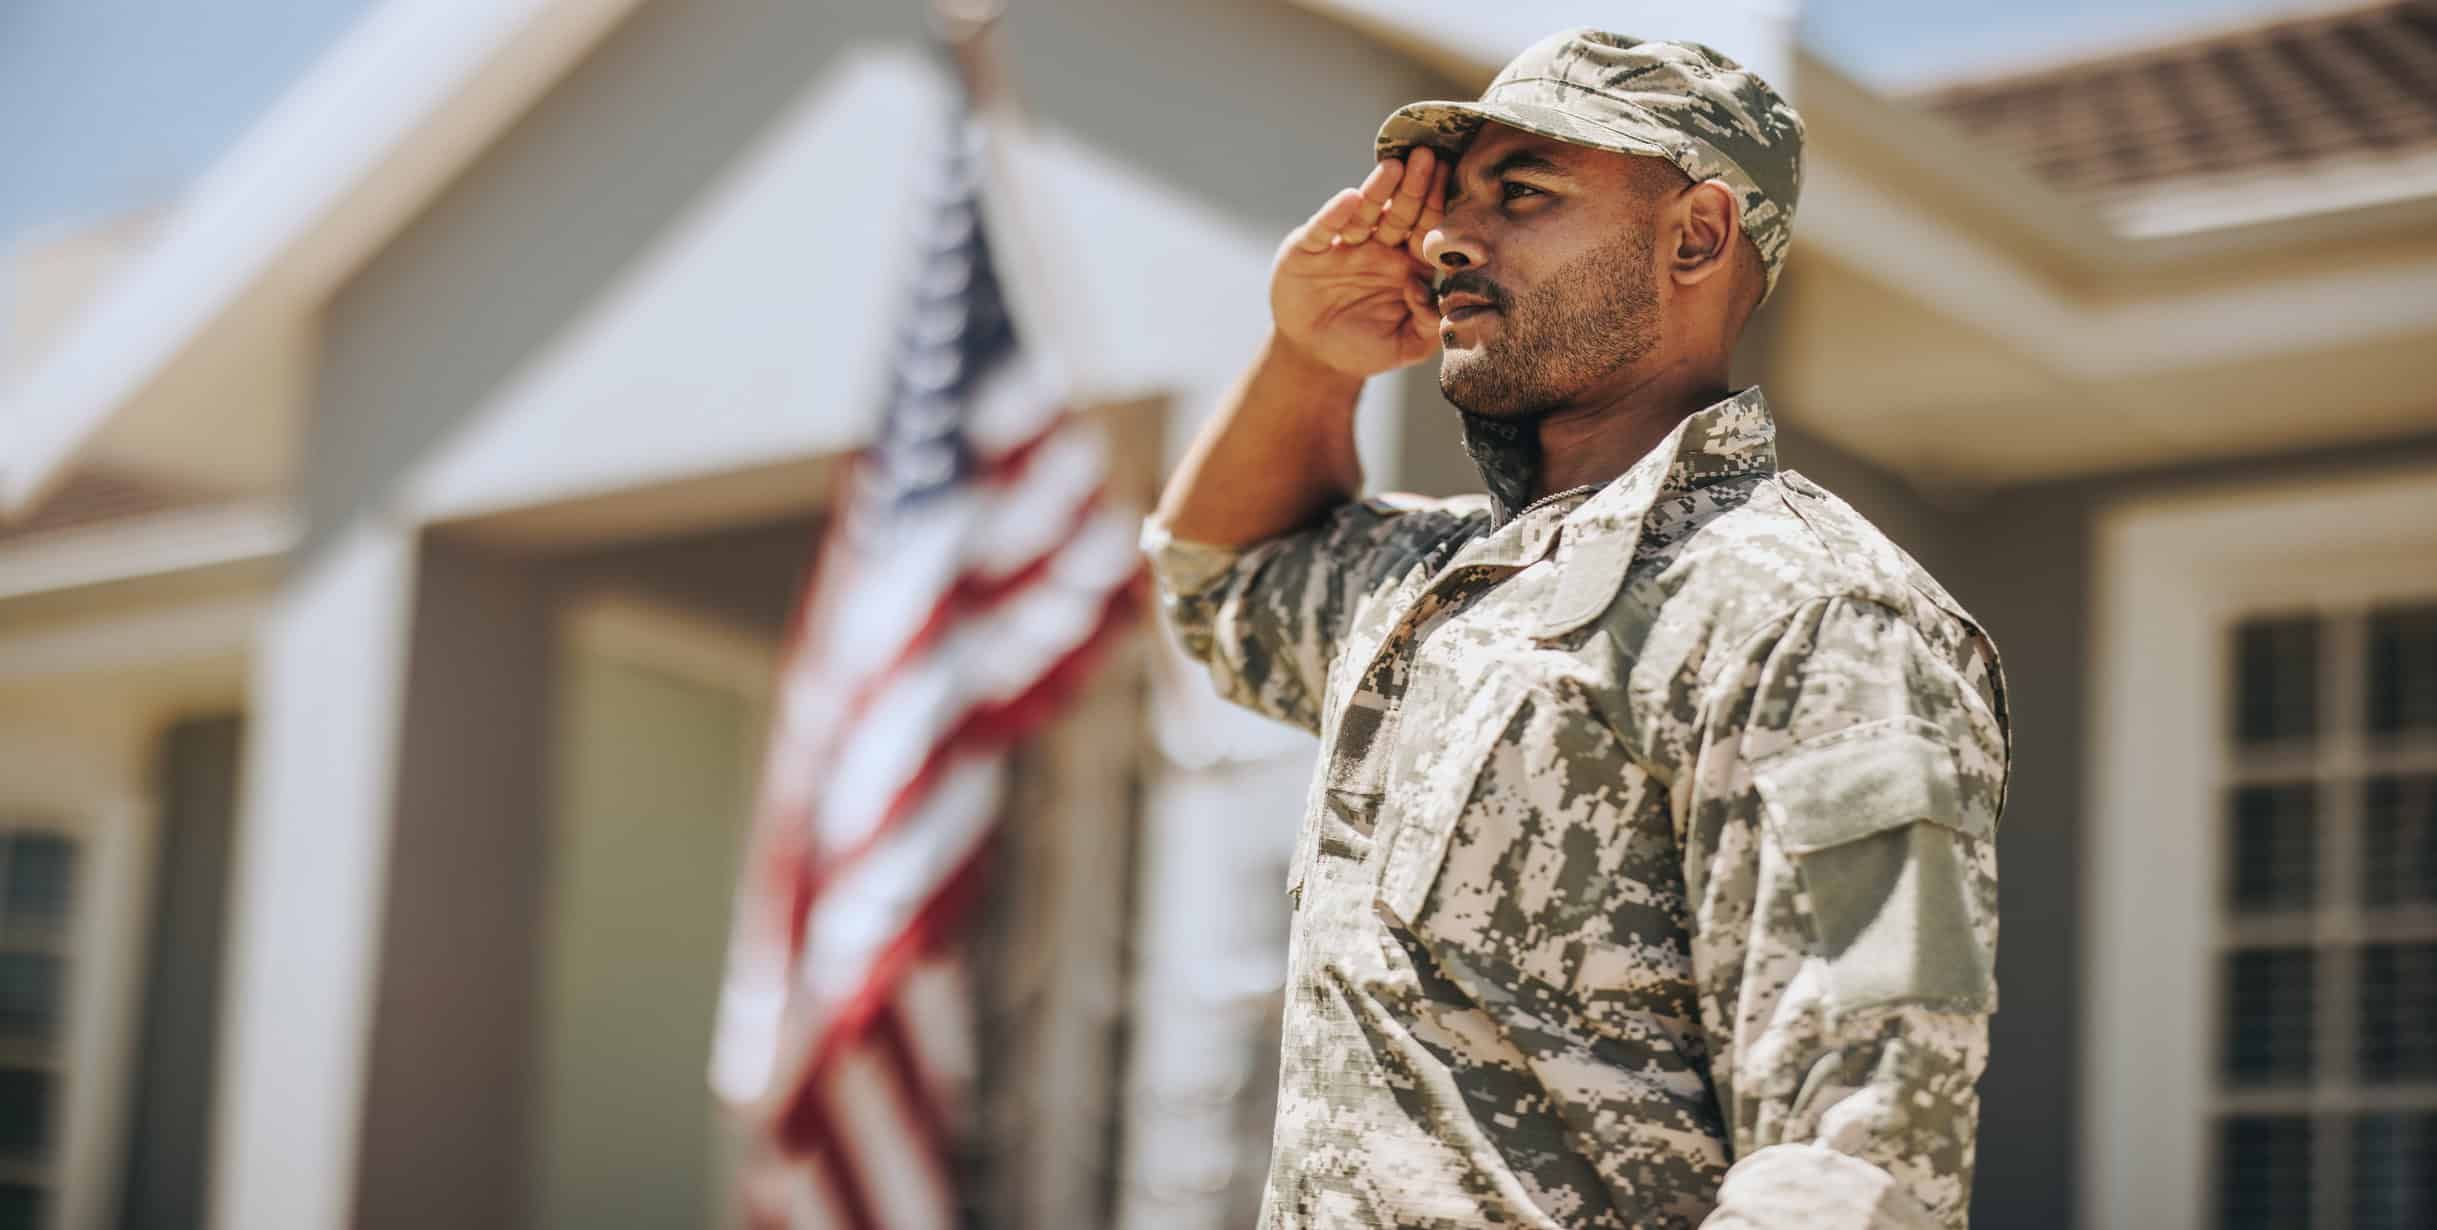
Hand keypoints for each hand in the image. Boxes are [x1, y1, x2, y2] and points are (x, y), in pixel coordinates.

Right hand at [1269, 147, 1447, 379]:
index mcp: (1407, 265)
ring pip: (1365, 213)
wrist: (1313, 356)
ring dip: (1379, 190)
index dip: (1438, 205)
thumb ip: (1429, 324)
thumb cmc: (1365, 347)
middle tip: (1429, 157)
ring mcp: (1343, 246)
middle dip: (1415, 185)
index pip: (1427, 229)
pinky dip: (1335, 214)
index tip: (1453, 177)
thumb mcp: (1406, 344)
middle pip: (1400, 212)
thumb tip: (1431, 293)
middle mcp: (1377, 248)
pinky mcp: (1308, 250)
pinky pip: (1323, 229)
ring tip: (1394, 166)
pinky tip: (1350, 199)